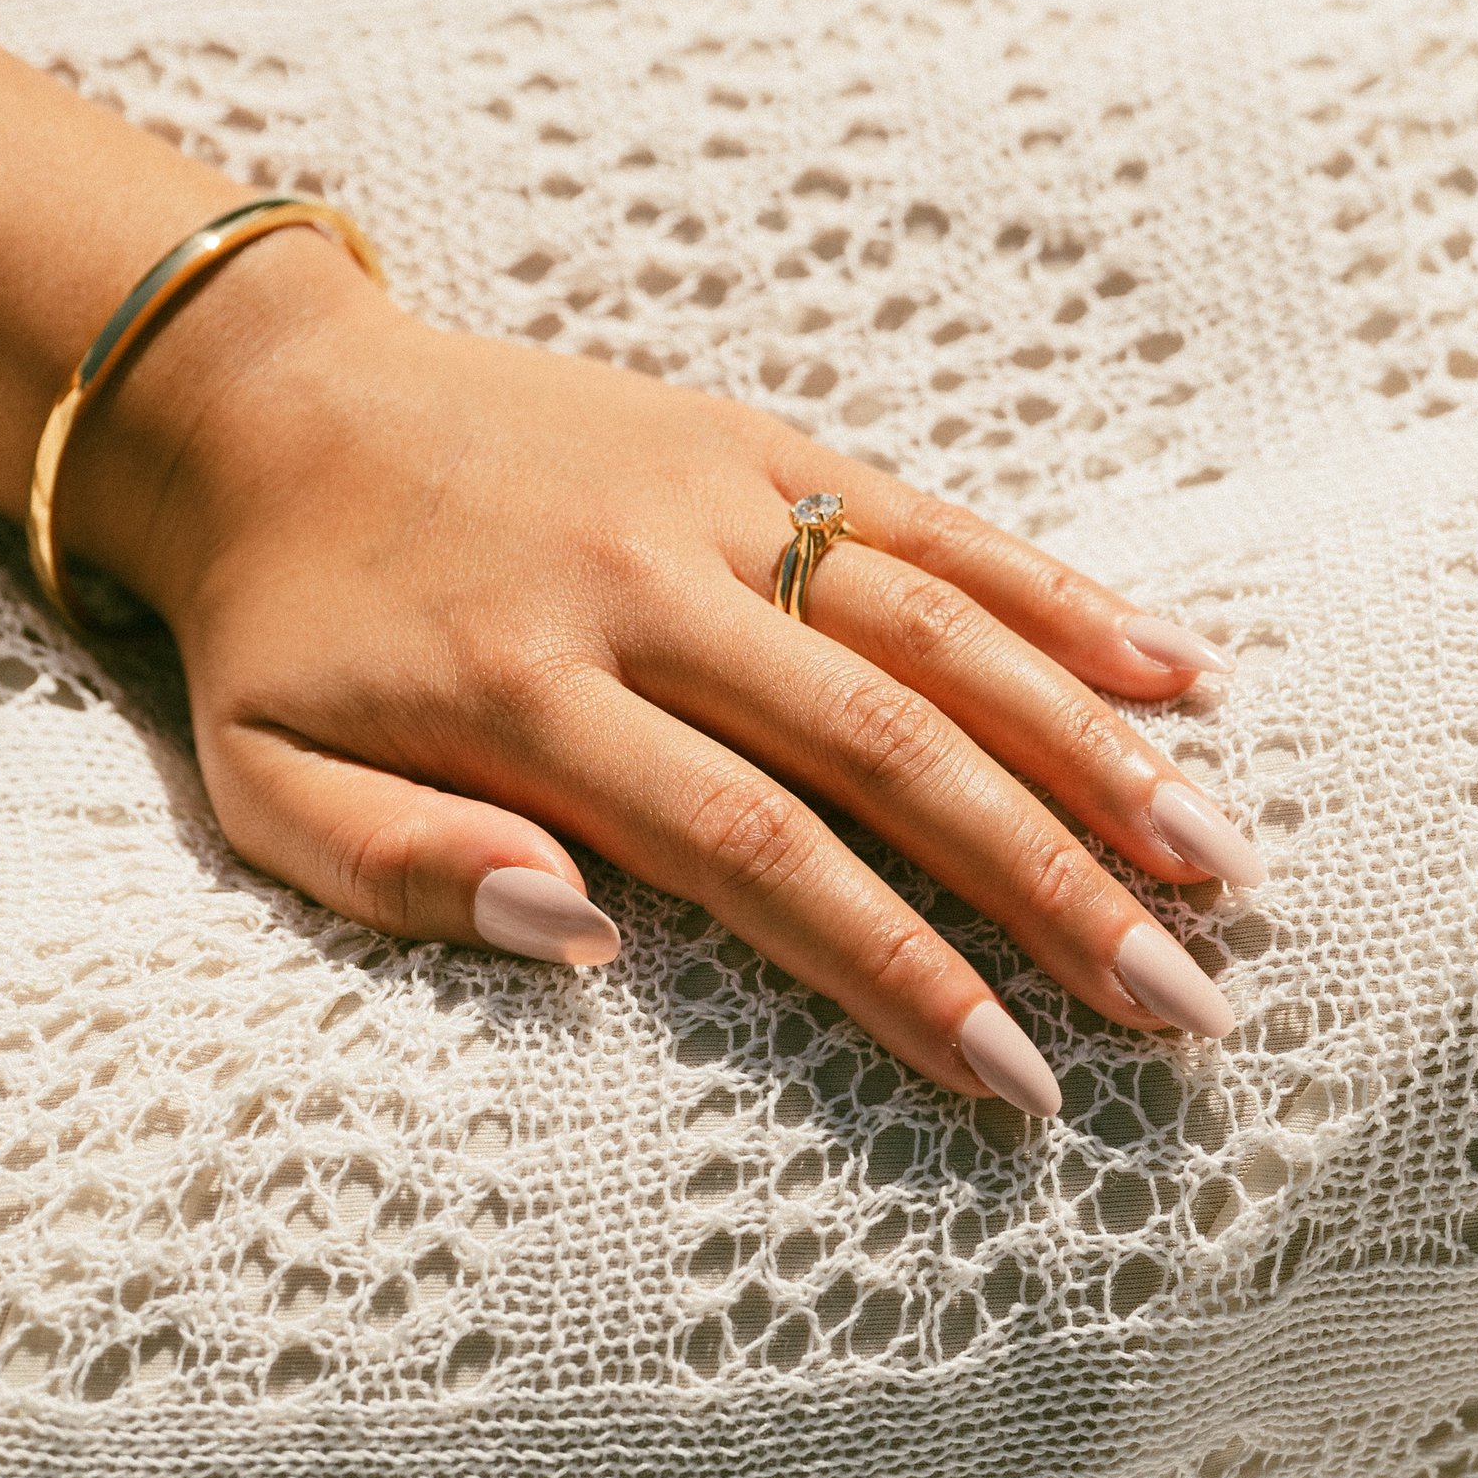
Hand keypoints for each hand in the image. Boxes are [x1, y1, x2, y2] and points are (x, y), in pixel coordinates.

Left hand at [60, 226, 1259, 1112]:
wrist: (271, 399)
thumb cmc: (277, 632)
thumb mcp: (262, 785)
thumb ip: (401, 868)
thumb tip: (585, 937)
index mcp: (531, 689)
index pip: (756, 849)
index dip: (899, 967)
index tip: (1017, 1078)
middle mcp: (647, 583)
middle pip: (884, 742)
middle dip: (1048, 882)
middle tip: (1181, 1002)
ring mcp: (715, 493)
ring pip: (938, 622)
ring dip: (1090, 745)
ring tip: (1216, 861)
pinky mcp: (753, 435)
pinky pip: (927, 514)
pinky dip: (1055, 590)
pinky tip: (1173, 667)